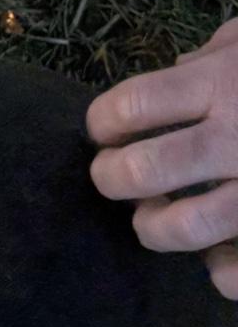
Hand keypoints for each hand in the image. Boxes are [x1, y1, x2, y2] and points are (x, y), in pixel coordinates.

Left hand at [88, 19, 237, 297]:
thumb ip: (219, 55)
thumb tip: (177, 71)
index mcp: (224, 83)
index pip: (132, 107)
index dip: (103, 123)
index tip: (104, 131)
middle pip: (142, 170)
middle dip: (111, 178)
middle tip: (113, 178)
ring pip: (184, 229)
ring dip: (155, 228)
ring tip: (156, 220)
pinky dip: (221, 271)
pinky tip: (219, 255)